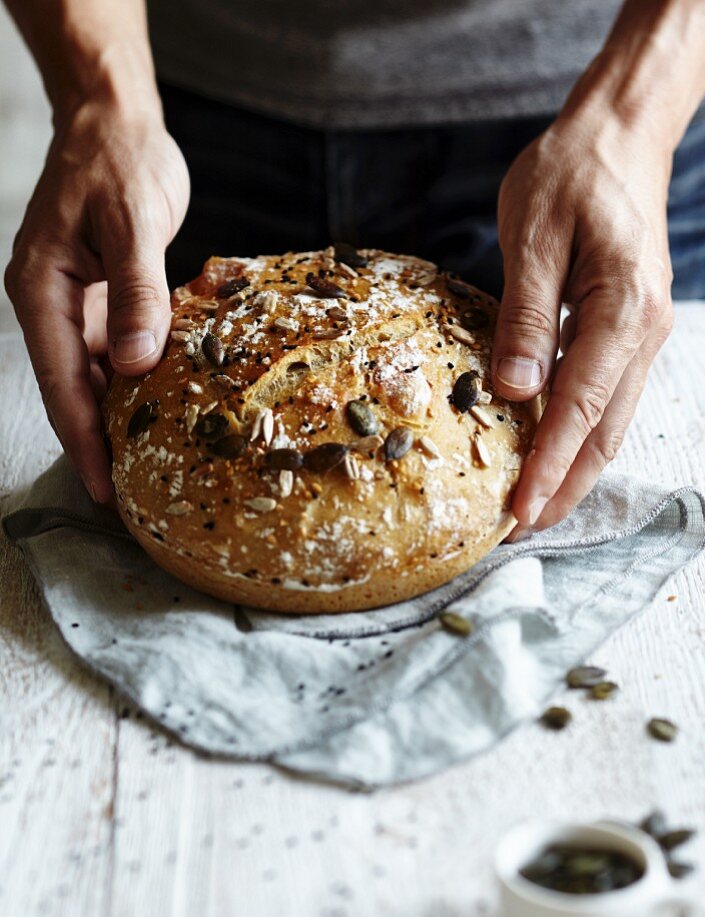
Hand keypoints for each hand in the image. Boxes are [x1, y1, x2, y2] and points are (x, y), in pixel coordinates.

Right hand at [4, 100, 189, 501]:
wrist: (116, 122)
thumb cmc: (120, 161)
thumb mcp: (133, 222)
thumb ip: (137, 293)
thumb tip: (136, 365)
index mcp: (41, 289)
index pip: (61, 382)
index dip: (83, 439)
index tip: (103, 489)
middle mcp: (51, 305)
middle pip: (72, 391)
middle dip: (97, 446)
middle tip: (128, 501)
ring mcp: (76, 306)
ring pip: (93, 379)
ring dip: (116, 422)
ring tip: (144, 472)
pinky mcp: (103, 301)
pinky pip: (115, 356)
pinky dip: (134, 386)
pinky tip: (158, 415)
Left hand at [491, 111, 673, 533]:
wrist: (620, 135)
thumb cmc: (572, 172)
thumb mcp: (534, 236)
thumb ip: (525, 317)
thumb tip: (516, 393)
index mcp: (623, 308)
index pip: (580, 407)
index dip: (549, 465)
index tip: (519, 513)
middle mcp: (644, 331)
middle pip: (605, 430)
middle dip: (565, 487)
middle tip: (521, 533)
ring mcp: (643, 334)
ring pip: (610, 421)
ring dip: (574, 469)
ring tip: (534, 510)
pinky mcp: (628, 331)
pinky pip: (606, 397)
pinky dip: (579, 435)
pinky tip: (550, 455)